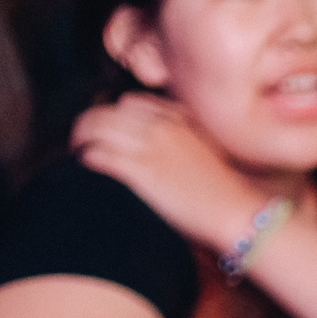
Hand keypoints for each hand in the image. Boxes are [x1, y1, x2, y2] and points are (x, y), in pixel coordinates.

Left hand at [72, 94, 271, 253]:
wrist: (238, 213)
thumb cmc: (229, 191)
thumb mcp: (211, 150)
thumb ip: (187, 137)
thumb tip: (165, 145)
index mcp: (178, 120)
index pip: (131, 103)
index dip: (114, 114)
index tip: (110, 129)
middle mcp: (161, 128)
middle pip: (107, 112)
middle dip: (89, 124)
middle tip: (82, 139)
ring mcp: (150, 148)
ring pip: (96, 128)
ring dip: (81, 138)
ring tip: (78, 151)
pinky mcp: (141, 172)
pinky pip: (99, 154)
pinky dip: (87, 158)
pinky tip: (86, 166)